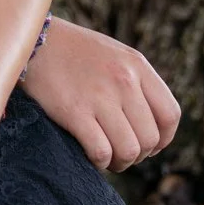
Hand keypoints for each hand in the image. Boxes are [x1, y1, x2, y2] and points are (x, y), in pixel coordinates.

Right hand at [22, 18, 179, 170]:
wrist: (34, 42)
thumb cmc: (74, 52)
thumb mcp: (115, 55)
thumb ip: (136, 82)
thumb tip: (151, 124)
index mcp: (137, 66)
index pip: (170, 115)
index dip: (164, 139)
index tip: (150, 147)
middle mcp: (124, 80)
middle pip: (150, 138)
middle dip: (138, 155)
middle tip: (121, 154)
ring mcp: (100, 96)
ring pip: (129, 150)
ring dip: (120, 162)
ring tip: (108, 158)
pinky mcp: (74, 111)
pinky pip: (101, 151)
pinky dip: (100, 161)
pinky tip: (91, 156)